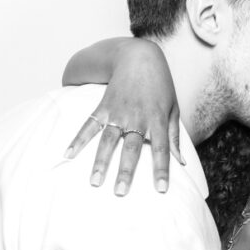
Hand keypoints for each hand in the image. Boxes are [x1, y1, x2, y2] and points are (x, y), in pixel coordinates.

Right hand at [64, 38, 181, 195]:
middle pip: (131, 148)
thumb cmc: (160, 86)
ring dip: (101, 162)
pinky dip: (78, 139)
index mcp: (157, 119)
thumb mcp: (173, 108)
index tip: (160, 189)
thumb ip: (174, 136)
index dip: (161, 169)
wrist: (139, 56)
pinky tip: (68, 154)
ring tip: (95, 181)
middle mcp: (137, 117)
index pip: (161, 149)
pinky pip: (89, 125)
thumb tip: (180, 162)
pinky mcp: (103, 106)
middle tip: (120, 192)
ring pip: (108, 140)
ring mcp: (118, 112)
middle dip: (126, 171)